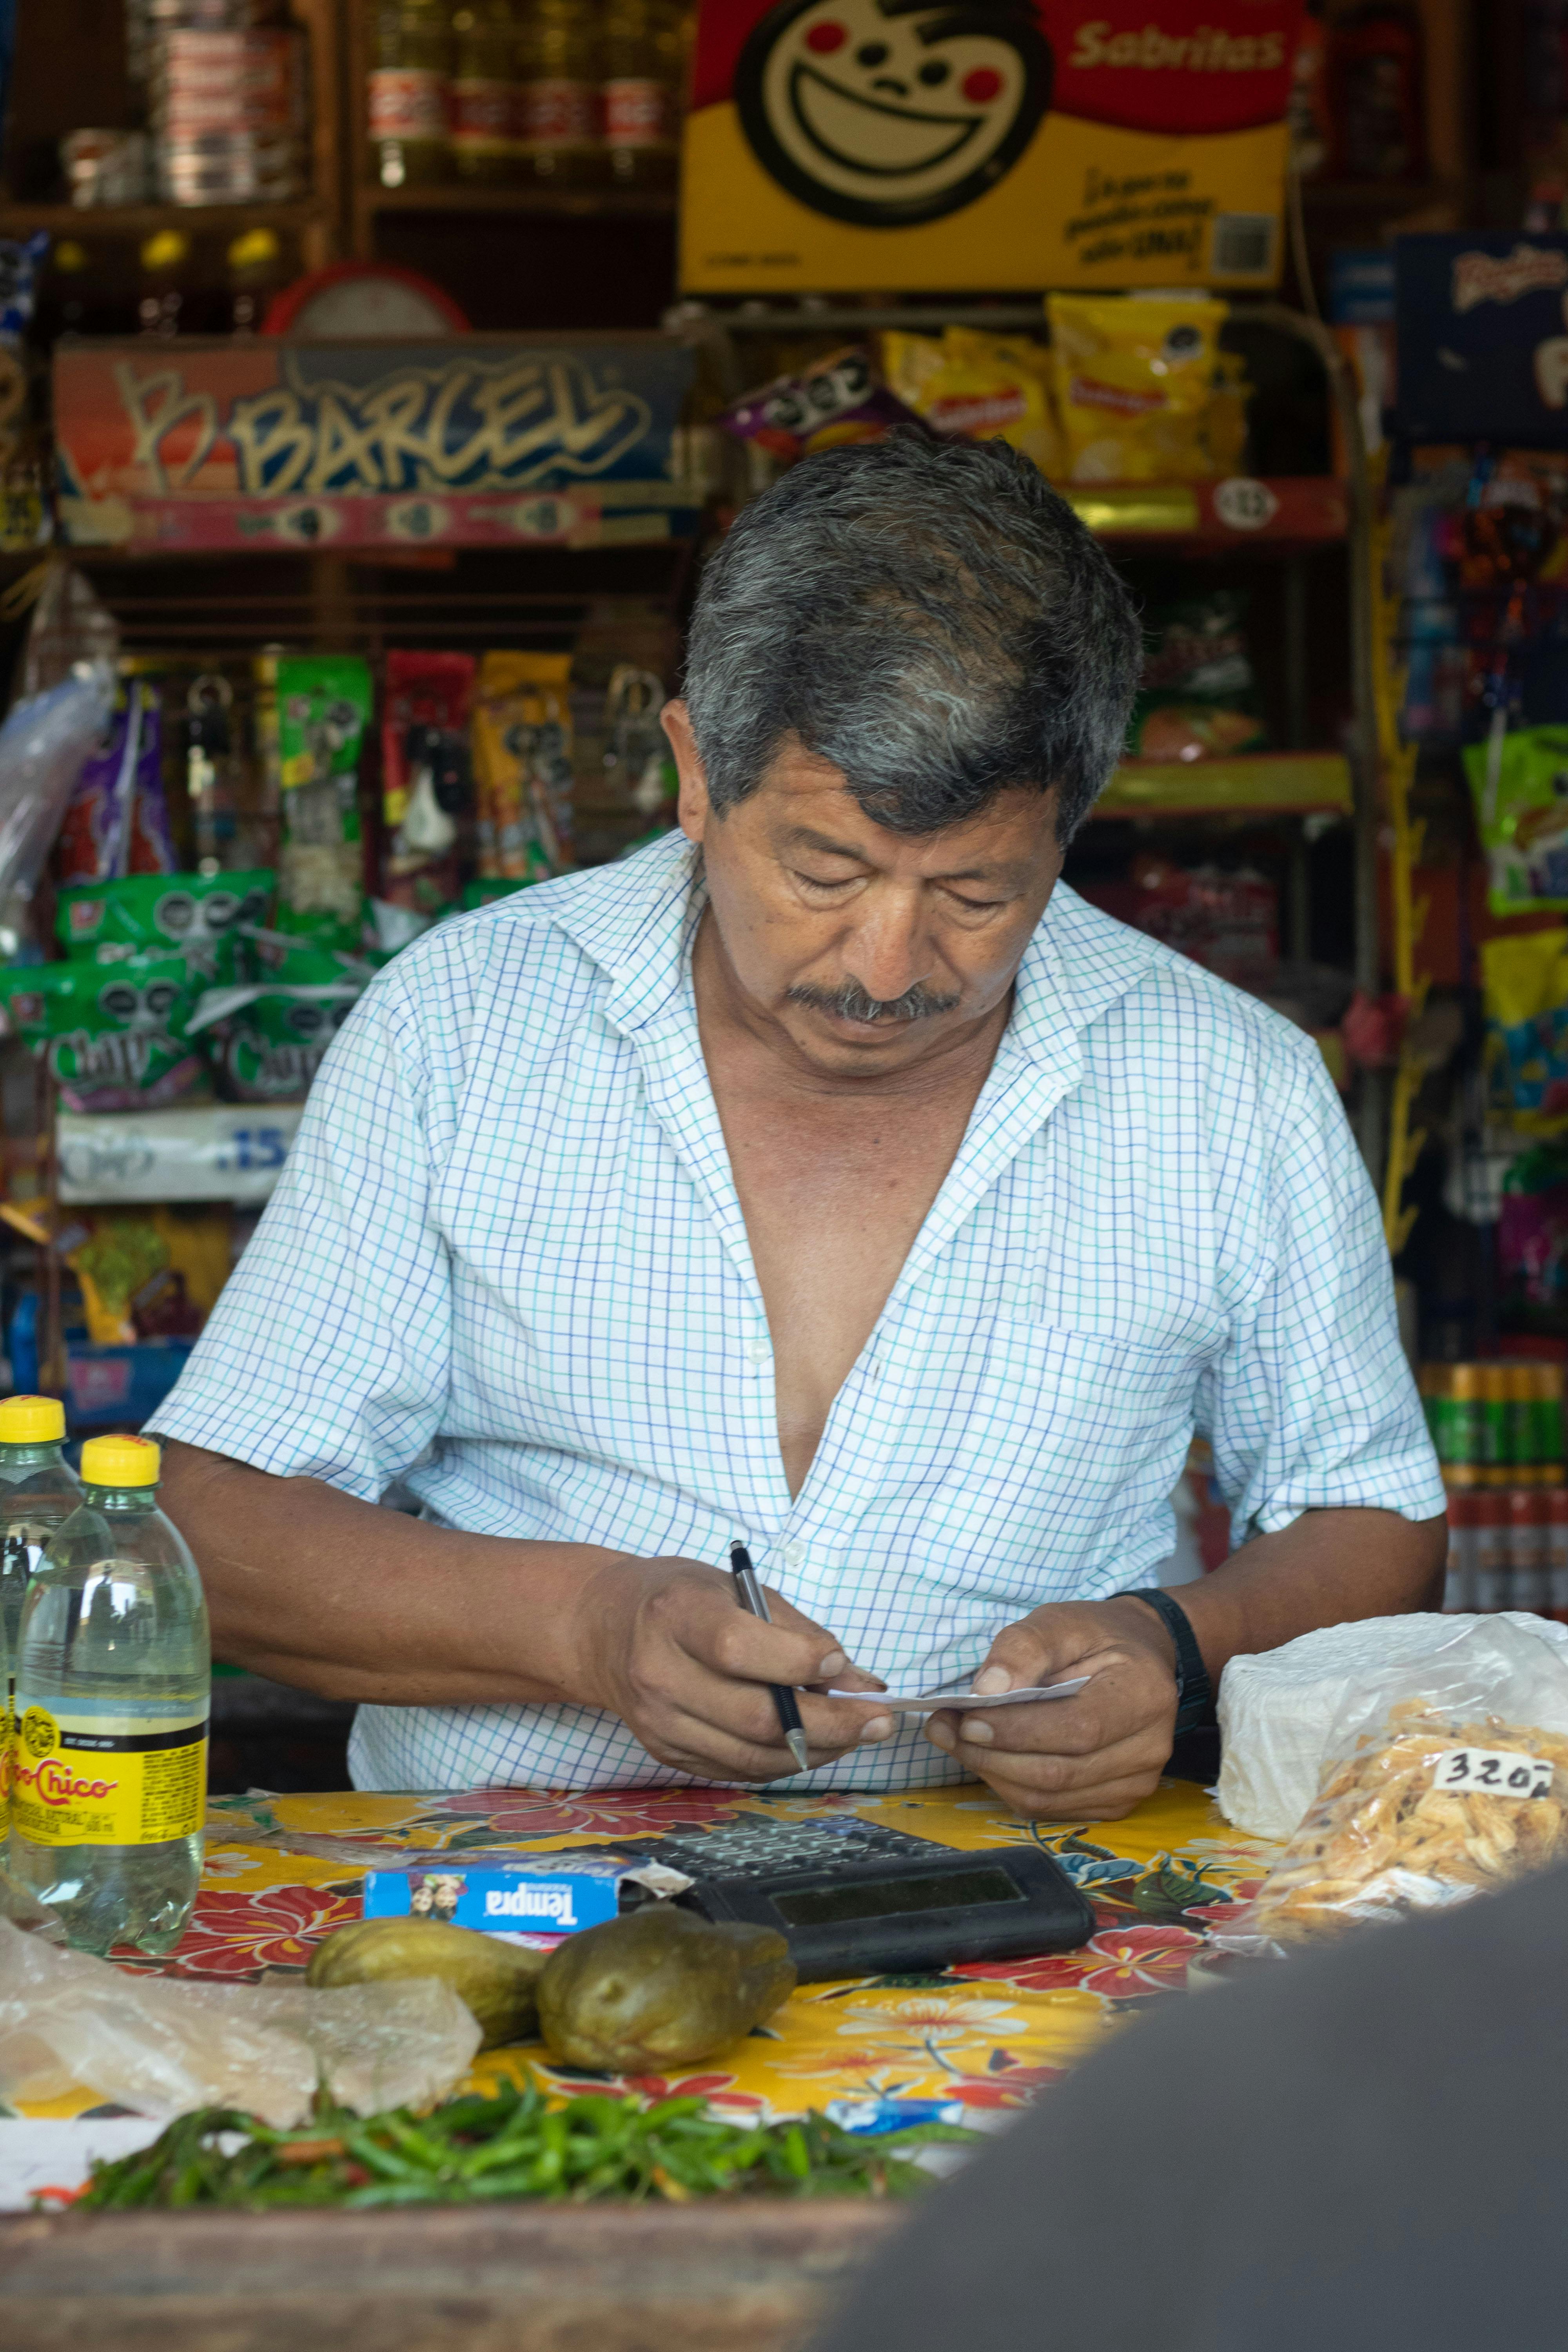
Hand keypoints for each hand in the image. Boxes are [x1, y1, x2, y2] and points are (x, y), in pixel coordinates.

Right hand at [574, 1554, 891, 1780]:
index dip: (798, 1661)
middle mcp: (658, 1674)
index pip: (738, 1649)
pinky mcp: (665, 1753)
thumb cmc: (682, 1598)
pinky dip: (785, 1761)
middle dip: (831, 1724)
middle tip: (880, 1719)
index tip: (840, 1664)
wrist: (605, 1628)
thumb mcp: (737, 1587)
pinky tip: (816, 1743)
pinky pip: (738, 1770)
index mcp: (674, 1616)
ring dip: (818, 1750)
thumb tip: (862, 1681)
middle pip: (754, 1717)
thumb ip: (800, 1631)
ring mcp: (659, 1723)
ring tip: (858, 1733)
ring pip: (752, 1755)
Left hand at [923, 1596, 1180, 1820]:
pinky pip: (1050, 1809)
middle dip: (991, 1755)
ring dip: (992, 1773)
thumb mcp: (1060, 1621)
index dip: (1018, 1731)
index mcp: (1144, 1694)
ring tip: (956, 1739)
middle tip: (945, 1728)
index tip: (967, 1718)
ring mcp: (1137, 1782)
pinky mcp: (1117, 1803)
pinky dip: (1009, 1786)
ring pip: (1048, 1798)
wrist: (1136, 1657)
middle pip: (1059, 1772)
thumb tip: (986, 1691)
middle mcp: (1150, 1748)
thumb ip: (1023, 1648)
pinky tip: (989, 1757)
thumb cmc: (1094, 1637)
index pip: (1077, 1729)